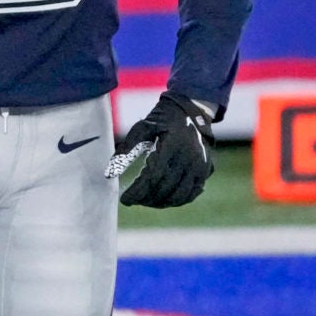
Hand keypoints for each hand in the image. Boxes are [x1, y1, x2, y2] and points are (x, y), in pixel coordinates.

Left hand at [109, 89, 216, 207]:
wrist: (192, 112)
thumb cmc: (162, 119)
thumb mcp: (142, 127)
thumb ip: (126, 148)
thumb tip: (109, 173)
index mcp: (172, 146)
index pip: (153, 177)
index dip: (138, 191)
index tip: (124, 199)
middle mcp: (189, 158)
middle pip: (166, 188)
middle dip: (146, 198)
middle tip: (132, 201)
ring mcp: (200, 166)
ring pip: (179, 194)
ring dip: (160, 203)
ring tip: (144, 202)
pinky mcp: (206, 171)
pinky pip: (192, 193)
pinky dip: (177, 201)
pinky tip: (163, 201)